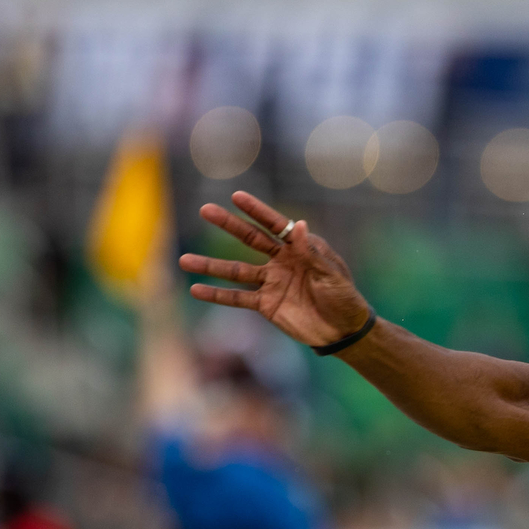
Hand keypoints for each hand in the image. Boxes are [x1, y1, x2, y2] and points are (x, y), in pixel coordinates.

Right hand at [179, 192, 373, 348]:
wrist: (343, 331)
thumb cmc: (345, 299)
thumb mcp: (331, 275)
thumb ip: (312, 253)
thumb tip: (300, 225)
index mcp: (301, 248)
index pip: (276, 225)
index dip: (257, 211)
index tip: (236, 196)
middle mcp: (282, 261)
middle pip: (250, 239)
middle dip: (228, 225)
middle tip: (205, 210)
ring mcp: (271, 282)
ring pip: (236, 271)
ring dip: (210, 266)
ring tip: (184, 260)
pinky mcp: (265, 304)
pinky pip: (238, 298)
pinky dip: (217, 295)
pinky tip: (196, 290)